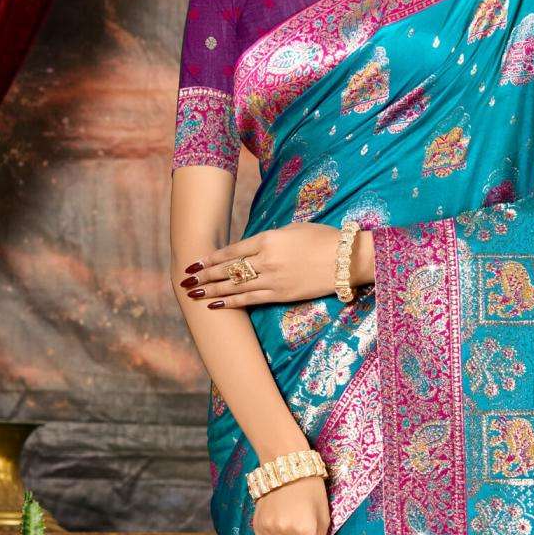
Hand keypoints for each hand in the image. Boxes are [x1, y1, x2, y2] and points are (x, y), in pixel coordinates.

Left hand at [180, 223, 374, 306]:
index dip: (211, 258)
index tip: (196, 262)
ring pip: (235, 286)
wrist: (347, 258)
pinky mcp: (282, 294)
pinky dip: (232, 302)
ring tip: (194, 294)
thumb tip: (255, 248)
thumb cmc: (324, 238)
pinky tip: (216, 305)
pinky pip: (251, 299)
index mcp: (268, 238)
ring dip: (212, 290)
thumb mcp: (293, 229)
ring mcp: (273, 279)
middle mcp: (266, 259)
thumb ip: (271, 238)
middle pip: (228, 269)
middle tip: (186, 280)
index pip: (232, 250)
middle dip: (205, 275)